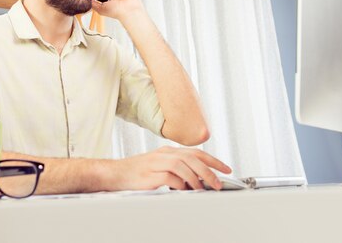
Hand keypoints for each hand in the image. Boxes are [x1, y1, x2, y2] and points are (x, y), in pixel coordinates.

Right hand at [108, 146, 231, 190]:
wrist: (115, 174)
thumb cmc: (137, 173)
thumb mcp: (159, 167)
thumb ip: (177, 170)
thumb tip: (198, 180)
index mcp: (168, 151)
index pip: (195, 152)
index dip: (213, 160)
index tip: (226, 169)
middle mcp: (164, 154)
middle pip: (192, 157)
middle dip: (209, 171)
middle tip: (218, 183)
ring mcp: (156, 163)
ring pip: (183, 165)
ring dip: (196, 178)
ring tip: (203, 189)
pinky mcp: (150, 174)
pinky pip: (170, 177)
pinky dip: (180, 184)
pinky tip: (184, 190)